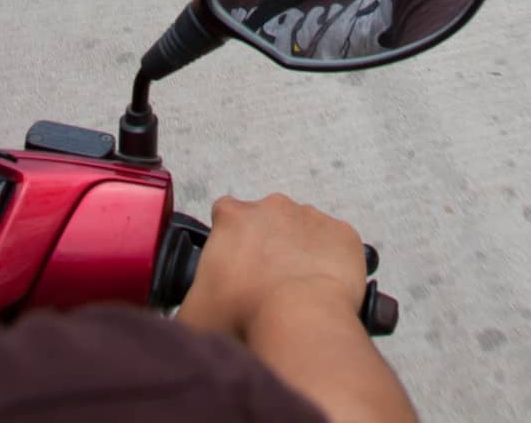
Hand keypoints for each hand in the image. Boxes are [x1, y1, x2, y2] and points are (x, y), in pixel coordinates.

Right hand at [178, 192, 366, 342]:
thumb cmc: (245, 319)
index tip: (232, 268)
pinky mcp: (343, 234)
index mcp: (232, 218)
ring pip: (304, 232)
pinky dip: (332, 264)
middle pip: (267, 221)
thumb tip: (188, 309)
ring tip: (296, 294)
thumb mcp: (191, 316)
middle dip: (266, 247)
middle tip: (265, 286)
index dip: (228, 242)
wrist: (299, 324)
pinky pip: (337, 246)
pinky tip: (323, 291)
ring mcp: (312, 217)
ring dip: (300, 254)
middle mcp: (273, 207)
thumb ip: (187, 300)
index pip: (225, 215)